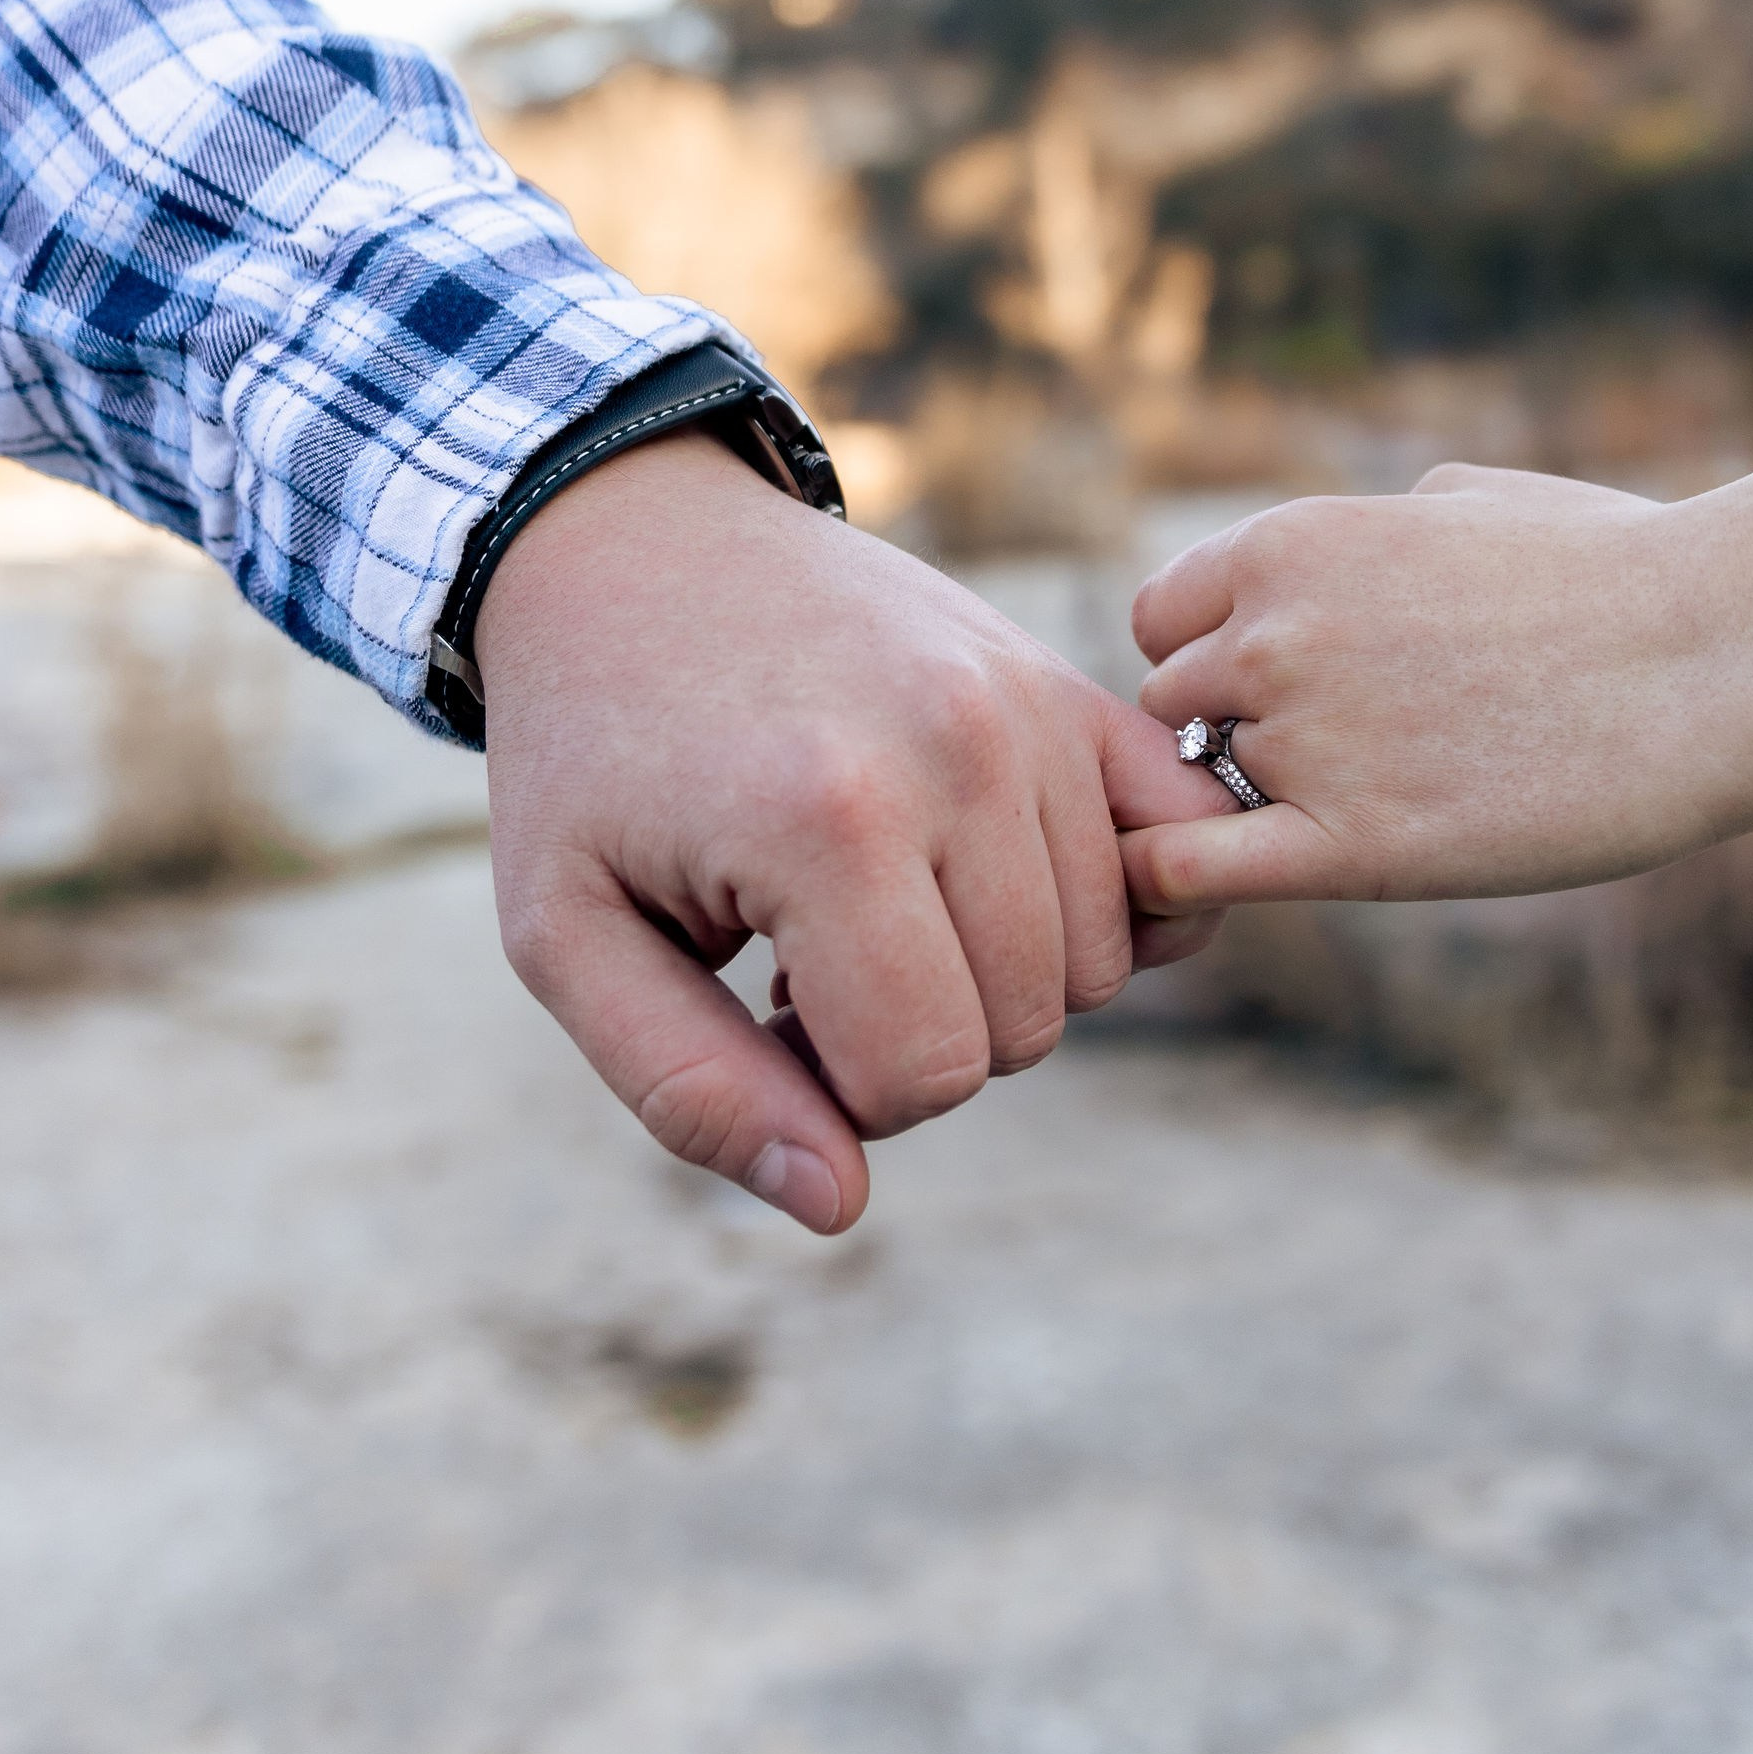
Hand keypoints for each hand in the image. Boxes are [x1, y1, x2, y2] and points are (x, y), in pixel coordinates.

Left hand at [475, 436, 1231, 1232]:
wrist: (632, 548)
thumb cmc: (591, 755)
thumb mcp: (571, 936)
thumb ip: (692, 1092)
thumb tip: (839, 1205)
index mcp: (825, 821)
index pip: (924, 1074)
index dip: (839, 1087)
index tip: (763, 1000)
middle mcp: (957, 751)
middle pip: (1023, 1028)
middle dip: (917, 1032)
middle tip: (809, 945)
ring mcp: (1029, 706)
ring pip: (1100, 962)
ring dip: (998, 969)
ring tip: (881, 892)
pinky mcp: (1068, 683)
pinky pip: (1181, 845)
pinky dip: (1122, 894)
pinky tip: (1007, 876)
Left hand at [1121, 464, 1752, 915]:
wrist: (1722, 651)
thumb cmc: (1624, 569)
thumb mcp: (1479, 499)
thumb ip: (1383, 525)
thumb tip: (1362, 546)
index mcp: (1293, 543)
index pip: (1163, 618)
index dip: (1210, 658)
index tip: (1276, 689)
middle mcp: (1273, 637)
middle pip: (1176, 706)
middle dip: (1234, 731)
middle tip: (1342, 758)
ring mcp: (1305, 742)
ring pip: (1203, 787)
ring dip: (1258, 803)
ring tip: (1374, 806)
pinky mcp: (1353, 847)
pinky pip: (1194, 869)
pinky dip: (1177, 880)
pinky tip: (1211, 886)